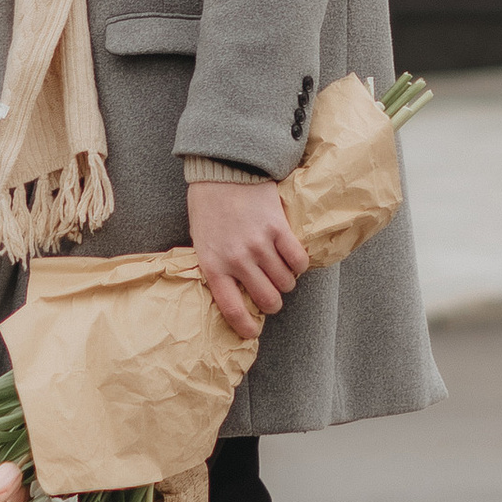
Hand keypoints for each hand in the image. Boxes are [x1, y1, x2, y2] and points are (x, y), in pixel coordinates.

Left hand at [188, 178, 310, 338]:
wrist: (222, 169)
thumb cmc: (208, 206)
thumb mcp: (202, 242)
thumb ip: (217, 267)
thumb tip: (235, 294)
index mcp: (214, 265)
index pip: (233, 310)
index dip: (245, 327)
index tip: (253, 332)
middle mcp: (238, 259)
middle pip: (268, 300)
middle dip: (273, 302)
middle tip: (271, 294)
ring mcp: (260, 245)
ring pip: (286, 283)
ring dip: (286, 281)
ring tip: (280, 270)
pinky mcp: (279, 228)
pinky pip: (299, 261)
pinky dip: (299, 264)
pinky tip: (291, 257)